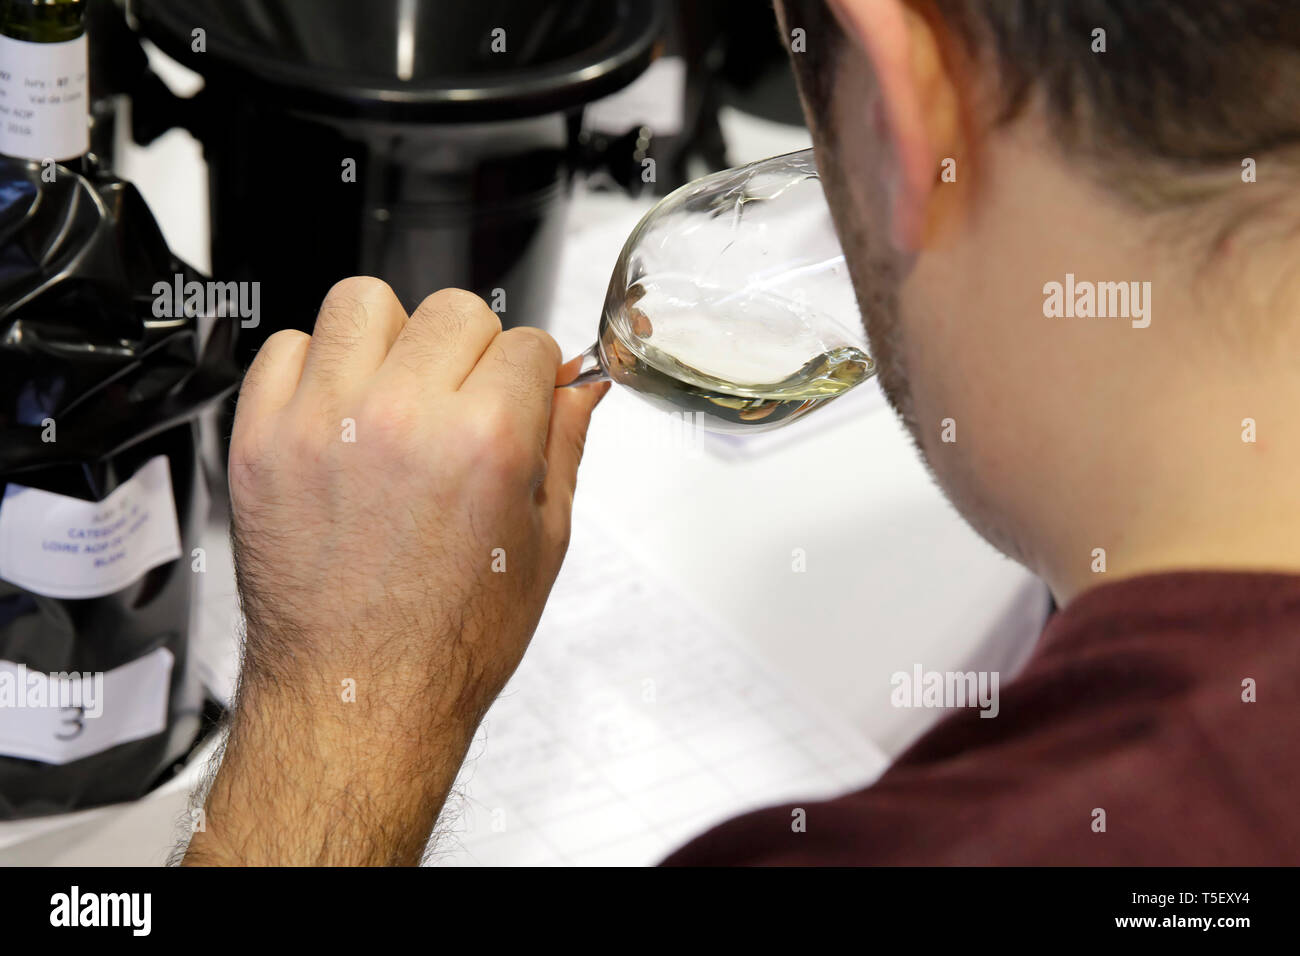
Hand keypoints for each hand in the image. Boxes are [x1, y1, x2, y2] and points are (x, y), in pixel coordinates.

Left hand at [184, 278, 606, 864]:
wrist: (358, 699)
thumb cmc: (448, 643)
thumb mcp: (542, 544)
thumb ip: (563, 447)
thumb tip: (578, 389)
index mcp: (486, 442)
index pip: (527, 341)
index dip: (533, 373)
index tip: (522, 395)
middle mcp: (403, 419)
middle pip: (454, 309)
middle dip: (473, 350)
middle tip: (464, 402)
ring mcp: (322, 424)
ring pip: (364, 304)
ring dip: (391, 340)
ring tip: (396, 396)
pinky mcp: (260, 441)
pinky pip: (286, 348)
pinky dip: (315, 369)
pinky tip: (339, 417)